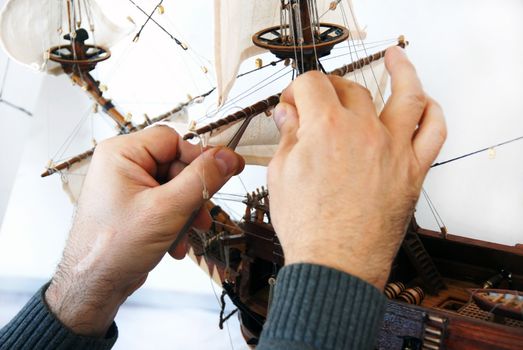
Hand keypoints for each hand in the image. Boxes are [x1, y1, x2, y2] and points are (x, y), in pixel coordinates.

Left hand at [45, 126, 243, 336]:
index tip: (224, 171)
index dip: (199, 158)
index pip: (173, 140)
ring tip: (189, 233)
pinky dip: (176, 221)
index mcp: (121, 153)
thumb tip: (228, 157)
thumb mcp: (168, 209)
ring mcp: (128, 186)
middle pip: (176, 165)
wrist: (93, 286)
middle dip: (193, 193)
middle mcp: (122, 165)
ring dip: (187, 211)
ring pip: (175, 187)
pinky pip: (166, 202)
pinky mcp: (134, 205)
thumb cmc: (114, 247)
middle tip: (202, 214)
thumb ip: (202, 179)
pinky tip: (175, 243)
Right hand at [268, 47, 445, 288]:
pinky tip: (426, 103)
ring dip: (402, 71)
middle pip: (350, 87)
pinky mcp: (412, 170)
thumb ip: (288, 136)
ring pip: (406, 94)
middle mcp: (363, 131)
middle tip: (320, 100)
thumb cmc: (307, 228)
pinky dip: (432, 112)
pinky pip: (433, 132)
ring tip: (397, 60)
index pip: (310, 84)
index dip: (295, 89)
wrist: (335, 264)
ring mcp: (393, 148)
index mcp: (325, 127)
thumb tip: (288, 114)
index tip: (292, 102)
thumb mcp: (280, 175)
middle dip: (329, 88)